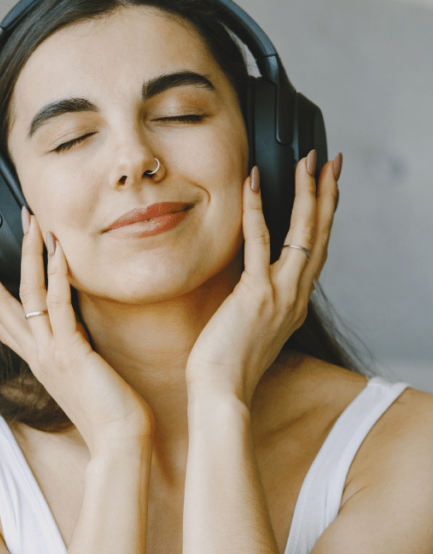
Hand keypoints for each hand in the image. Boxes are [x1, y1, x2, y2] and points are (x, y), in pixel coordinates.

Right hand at [0, 210, 152, 446]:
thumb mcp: (81, 375)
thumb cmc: (108, 411)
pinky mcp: (70, 352)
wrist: (118, 441)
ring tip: (28, 222)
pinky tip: (57, 250)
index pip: (0, 318)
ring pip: (27, 295)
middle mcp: (36, 353)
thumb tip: (73, 335)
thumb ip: (71, 351)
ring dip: (27, 255)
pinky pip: (57, 306)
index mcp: (36, 358)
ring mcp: (50, 352)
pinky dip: (55, 275)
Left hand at [185, 151, 341, 402]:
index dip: (324, 217)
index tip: (327, 189)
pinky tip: (253, 182)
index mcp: (294, 304)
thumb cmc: (225, 365)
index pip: (315, 251)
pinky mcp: (256, 293)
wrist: (222, 392)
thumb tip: (243, 287)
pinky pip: (259, 241)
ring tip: (308, 161)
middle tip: (331, 161)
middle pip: (320, 235)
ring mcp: (280, 294)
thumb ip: (253, 303)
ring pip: (303, 233)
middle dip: (326, 194)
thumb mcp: (248, 328)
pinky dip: (256, 208)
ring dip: (307, 192)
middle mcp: (295, 296)